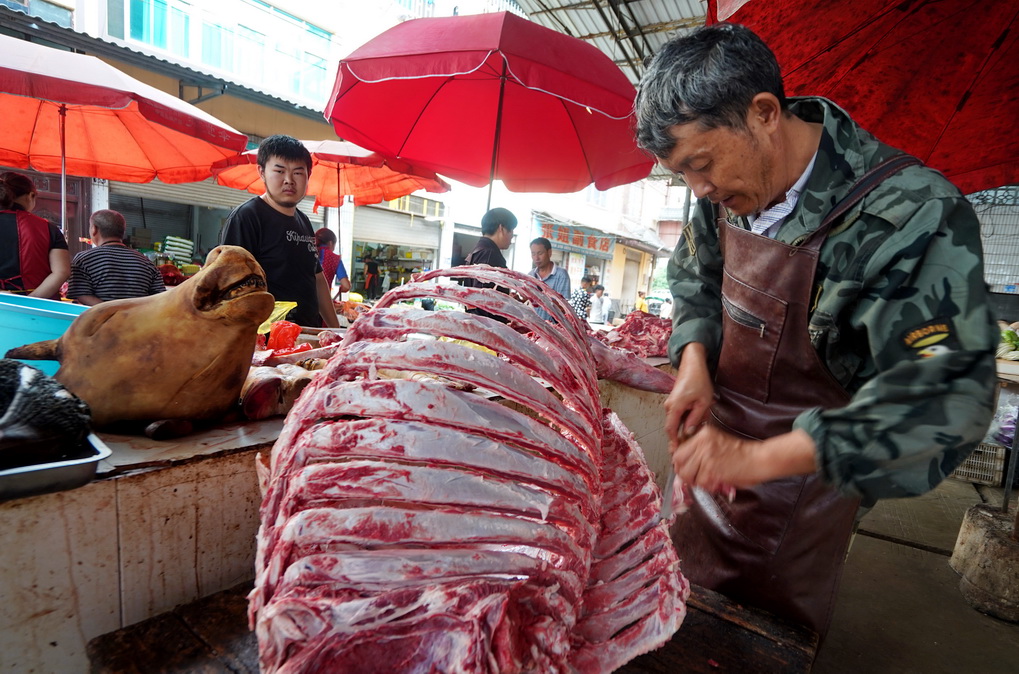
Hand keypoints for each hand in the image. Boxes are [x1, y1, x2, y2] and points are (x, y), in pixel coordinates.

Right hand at [664, 342, 714, 453]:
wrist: (693, 365)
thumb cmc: (699, 381)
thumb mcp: (703, 402)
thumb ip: (696, 419)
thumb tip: (689, 432)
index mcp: (675, 407)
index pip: (670, 430)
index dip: (674, 442)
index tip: (677, 452)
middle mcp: (669, 406)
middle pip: (673, 427)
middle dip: (681, 437)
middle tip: (690, 447)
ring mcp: (670, 403)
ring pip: (677, 421)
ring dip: (685, 427)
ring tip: (697, 431)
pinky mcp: (674, 401)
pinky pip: (678, 415)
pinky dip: (685, 420)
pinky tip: (696, 421)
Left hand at [673, 427, 819, 489]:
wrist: (759, 459)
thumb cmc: (741, 454)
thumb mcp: (716, 443)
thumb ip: (699, 449)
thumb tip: (682, 463)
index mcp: (703, 434)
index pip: (679, 449)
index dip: (679, 462)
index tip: (684, 468)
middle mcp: (702, 442)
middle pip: (678, 461)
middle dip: (684, 473)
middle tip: (693, 478)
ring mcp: (706, 455)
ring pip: (687, 473)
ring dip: (695, 481)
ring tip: (706, 481)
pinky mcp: (712, 469)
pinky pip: (700, 482)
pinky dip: (707, 486)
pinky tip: (715, 483)